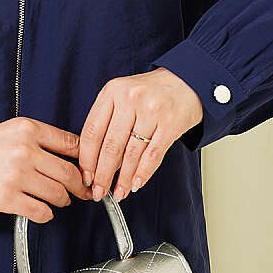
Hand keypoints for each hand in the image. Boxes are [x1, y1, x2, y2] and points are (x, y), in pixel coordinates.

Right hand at [0, 117, 93, 222]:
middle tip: (82, 190)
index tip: (88, 169)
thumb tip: (75, 155)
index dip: (85, 160)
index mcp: (28, 130)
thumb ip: (43, 139)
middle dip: (80, 186)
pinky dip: (46, 214)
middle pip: (69, 173)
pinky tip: (43, 209)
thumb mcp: (14, 131)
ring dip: (63, 200)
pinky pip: (41, 211)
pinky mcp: (8, 198)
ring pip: (58, 194)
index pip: (71, 144)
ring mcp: (16, 176)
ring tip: (60, 199)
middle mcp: (24, 151)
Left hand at [77, 68, 203, 201]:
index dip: (86, 159)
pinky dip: (143, 173)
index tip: (86, 176)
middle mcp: (130, 99)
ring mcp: (152, 111)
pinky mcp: (171, 123)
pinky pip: (153, 155)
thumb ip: (107, 121)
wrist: (187, 80)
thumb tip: (96, 161)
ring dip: (124, 179)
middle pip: (110, 146)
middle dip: (103, 175)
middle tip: (99, 192)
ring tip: (119, 192)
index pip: (92, 131)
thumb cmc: (150, 91)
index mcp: (112, 91)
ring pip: (132, 154)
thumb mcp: (122, 95)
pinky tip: (136, 184)